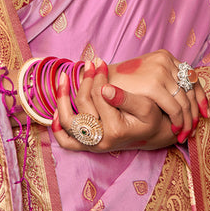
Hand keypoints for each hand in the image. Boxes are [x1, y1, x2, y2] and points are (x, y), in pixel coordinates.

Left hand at [52, 58, 179, 151]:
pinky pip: (66, 141)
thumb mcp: (147, 107)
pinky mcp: (87, 147)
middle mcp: (101, 140)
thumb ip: (126, 98)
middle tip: (89, 64)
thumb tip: (105, 87)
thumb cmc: (151, 119)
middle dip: (85, 80)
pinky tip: (56, 110)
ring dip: (62, 98)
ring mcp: (92, 145)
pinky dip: (58, 127)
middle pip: (83, 104)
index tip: (100, 63)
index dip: (98, 76)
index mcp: (115, 129)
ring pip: (67, 122)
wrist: (153, 136)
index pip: (99, 95)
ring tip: (64, 78)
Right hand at [106, 51, 207, 142]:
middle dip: (195, 112)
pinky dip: (178, 121)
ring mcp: (160, 71)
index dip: (200, 97)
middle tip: (195, 128)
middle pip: (191, 89)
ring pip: (185, 101)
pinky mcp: (154, 84)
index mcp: (165, 56)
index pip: (192, 77)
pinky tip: (176, 129)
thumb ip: (165, 82)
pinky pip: (175, 107)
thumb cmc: (124, 84)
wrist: (101, 82)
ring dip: (188, 120)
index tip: (205, 114)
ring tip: (185, 133)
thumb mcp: (148, 78)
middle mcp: (165, 60)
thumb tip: (188, 99)